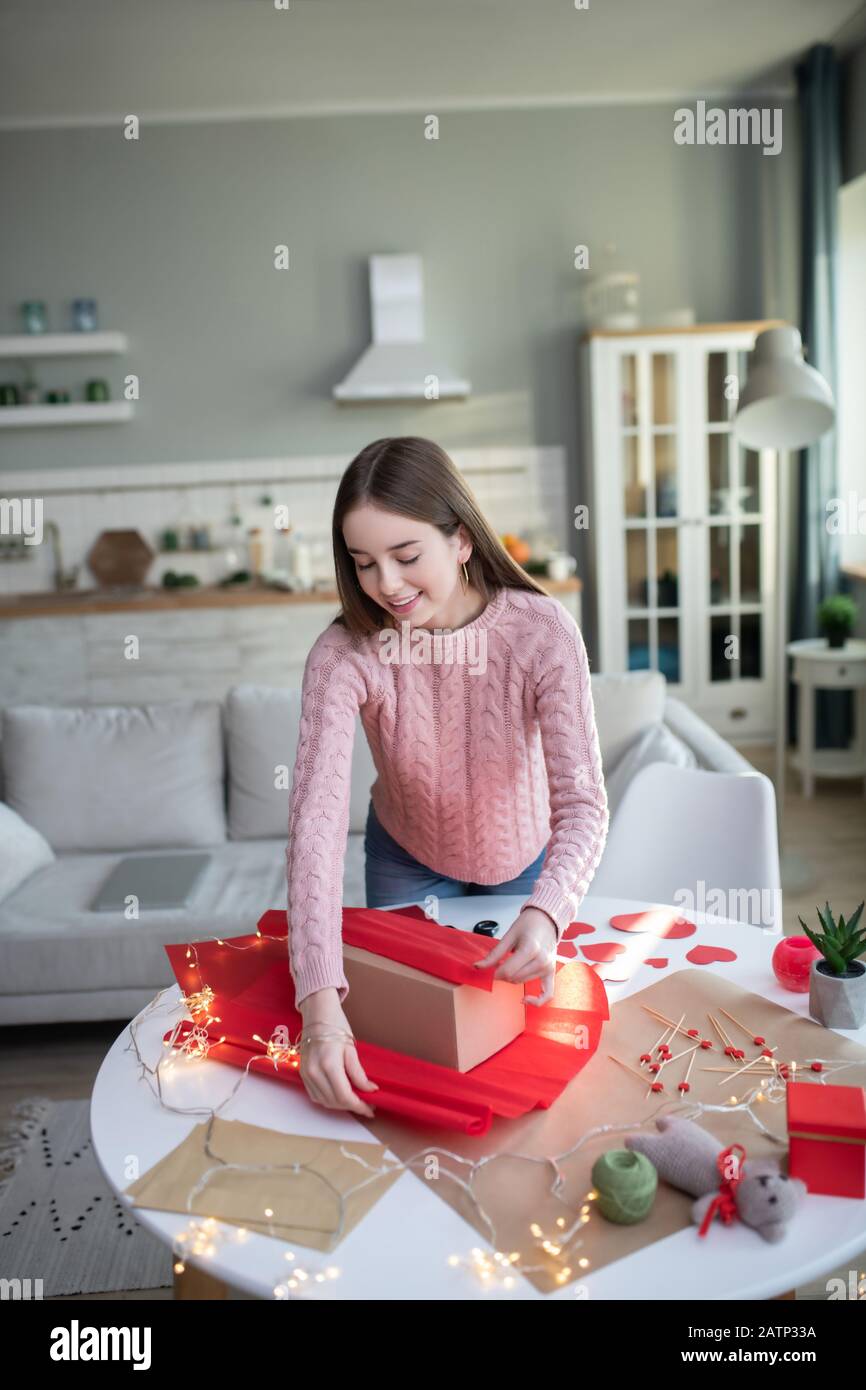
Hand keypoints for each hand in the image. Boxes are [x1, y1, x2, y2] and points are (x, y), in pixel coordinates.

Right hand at [298, 992, 378, 1117]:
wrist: (317, 1014)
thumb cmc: (336, 1026)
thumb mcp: (351, 1049)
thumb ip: (359, 1073)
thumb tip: (370, 1090)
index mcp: (329, 1065)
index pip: (345, 1096)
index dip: (359, 1106)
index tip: (371, 1109)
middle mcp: (315, 1072)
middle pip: (334, 1101)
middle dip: (352, 1106)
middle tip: (367, 1105)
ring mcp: (306, 1074)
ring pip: (324, 1101)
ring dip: (340, 1105)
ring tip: (355, 1100)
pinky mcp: (303, 1074)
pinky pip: (315, 1095)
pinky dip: (328, 1099)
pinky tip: (339, 1095)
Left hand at [472, 907, 557, 1005]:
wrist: (545, 920)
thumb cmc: (528, 924)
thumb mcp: (508, 936)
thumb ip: (494, 954)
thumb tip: (478, 967)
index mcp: (531, 949)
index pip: (507, 971)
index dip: (493, 972)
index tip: (486, 969)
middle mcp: (541, 960)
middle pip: (513, 978)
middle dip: (501, 974)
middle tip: (496, 964)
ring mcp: (548, 968)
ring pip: (522, 982)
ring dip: (511, 978)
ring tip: (509, 964)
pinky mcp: (551, 972)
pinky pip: (547, 994)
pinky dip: (537, 1001)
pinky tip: (524, 999)